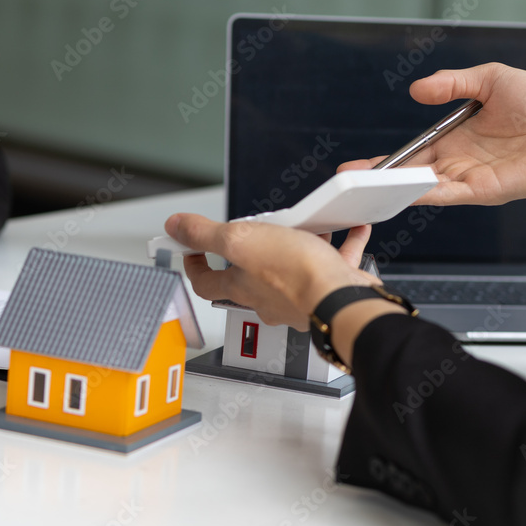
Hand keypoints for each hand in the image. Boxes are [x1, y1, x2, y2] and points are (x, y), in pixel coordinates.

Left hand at [164, 214, 379, 330]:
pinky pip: (333, 264)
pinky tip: (351, 230)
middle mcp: (267, 296)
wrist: (342, 300)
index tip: (191, 251)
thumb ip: (205, 233)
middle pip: (249, 274)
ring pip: (293, 268)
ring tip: (306, 225)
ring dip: (298, 244)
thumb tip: (175, 226)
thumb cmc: (295, 275)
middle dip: (251, 251)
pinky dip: (341, 246)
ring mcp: (298, 297)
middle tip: (255, 230)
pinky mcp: (329, 291)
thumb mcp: (240, 240)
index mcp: (241, 285)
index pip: (205, 281)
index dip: (194, 264)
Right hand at [338, 63, 525, 205]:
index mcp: (457, 138)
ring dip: (393, 187)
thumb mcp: (492, 79)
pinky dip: (424, 192)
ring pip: (423, 185)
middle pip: (410, 173)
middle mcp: (459, 162)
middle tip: (345, 181)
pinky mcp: (486, 189)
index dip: (385, 158)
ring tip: (363, 187)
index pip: (413, 151)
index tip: (357, 165)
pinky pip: (449, 193)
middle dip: (377, 178)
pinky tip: (402, 189)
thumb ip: (452, 83)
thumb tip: (415, 89)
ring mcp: (471, 178)